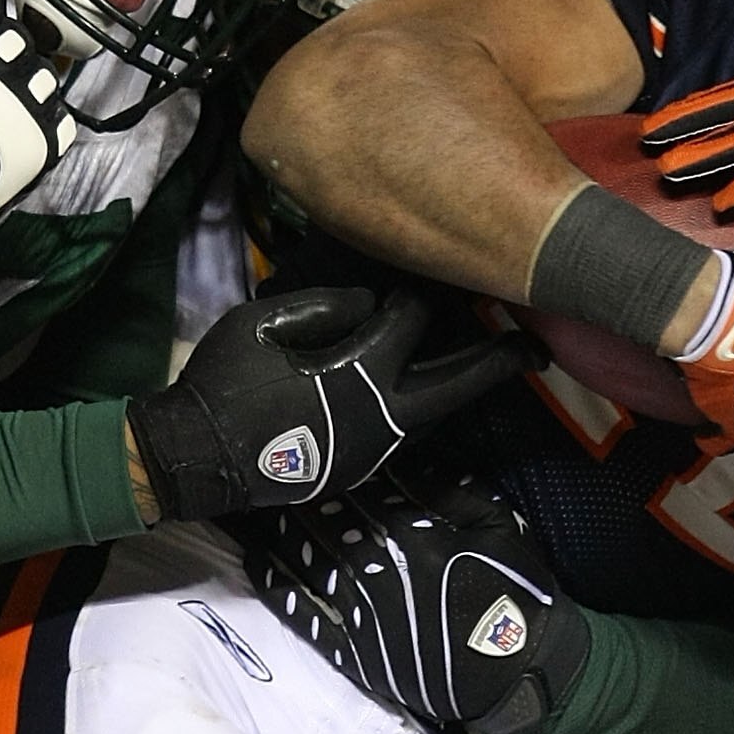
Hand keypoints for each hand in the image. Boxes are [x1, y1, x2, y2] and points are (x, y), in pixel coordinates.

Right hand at [129, 287, 523, 522]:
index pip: (410, 322)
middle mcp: (380, 416)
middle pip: (455, 381)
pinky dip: (428, 401)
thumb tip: (364, 300)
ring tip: (499, 360)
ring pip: (435, 410)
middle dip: (498, 360)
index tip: (438, 270)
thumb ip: (321, 306)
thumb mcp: (261, 324)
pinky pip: (406, 426)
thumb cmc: (221, 386)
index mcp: (358, 374)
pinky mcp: (360, 463)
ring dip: (466, 383)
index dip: (425, 291)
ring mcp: (373, 446)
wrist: (196, 459)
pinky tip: (435, 385)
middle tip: (537, 346)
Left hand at [237, 473, 588, 733]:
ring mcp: (359, 610)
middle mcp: (375, 565)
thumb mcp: (499, 526)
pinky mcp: (352, 650)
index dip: (322, 461)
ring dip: (270, 528)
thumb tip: (407, 452)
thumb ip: (452, 488)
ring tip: (242, 501)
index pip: (355, 485)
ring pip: (302, 558)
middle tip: (253, 461)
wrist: (519, 674)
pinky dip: (276, 587)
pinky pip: (304, 614)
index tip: (295, 440)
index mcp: (411, 531)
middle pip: (318, 518)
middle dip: (285, 490)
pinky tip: (254, 561)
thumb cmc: (517, 594)